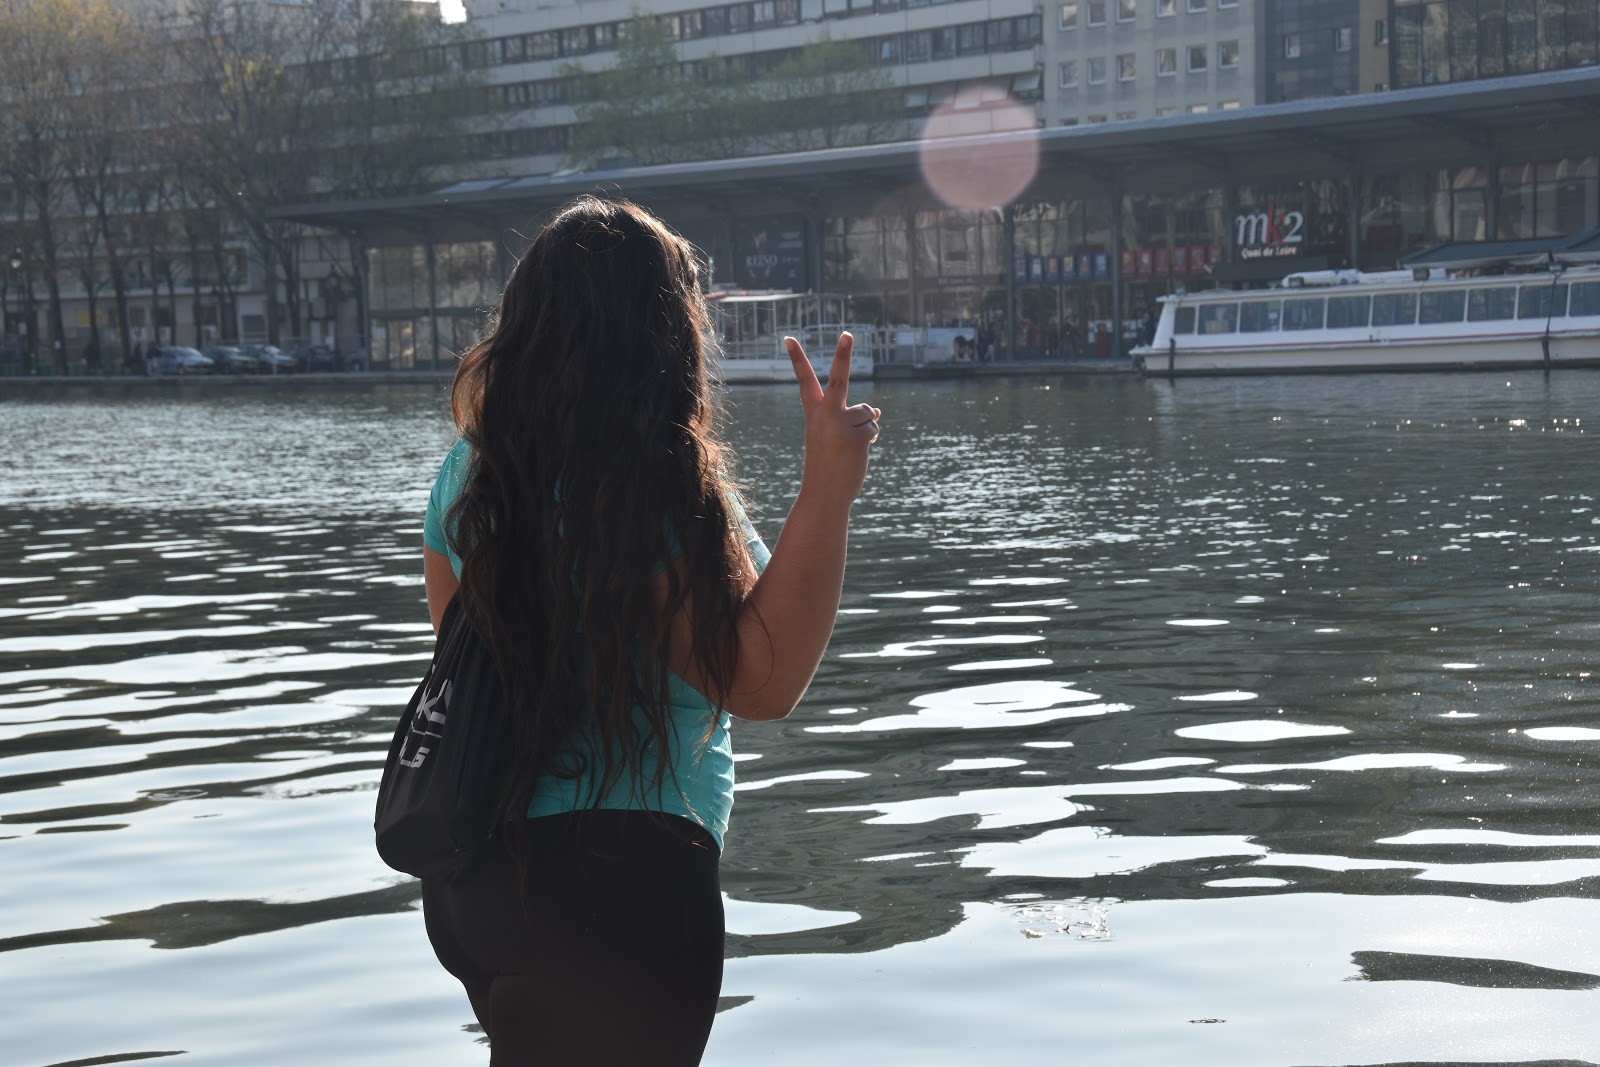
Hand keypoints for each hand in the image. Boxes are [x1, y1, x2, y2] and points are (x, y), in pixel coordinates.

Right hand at [786, 332, 879, 510]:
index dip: (798, 359)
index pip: (805, 381)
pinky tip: (856, 452)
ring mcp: (839, 424)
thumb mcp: (834, 437)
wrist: (824, 495)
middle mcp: (824, 415)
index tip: (790, 338)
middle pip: (838, 379)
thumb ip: (849, 419)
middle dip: (843, 354)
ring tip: (849, 448)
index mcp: (814, 414)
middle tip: (848, 333)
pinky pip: (873, 426)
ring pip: (866, 412)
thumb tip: (876, 410)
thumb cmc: (828, 466)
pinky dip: (870, 437)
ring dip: (865, 428)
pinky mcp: (855, 436)